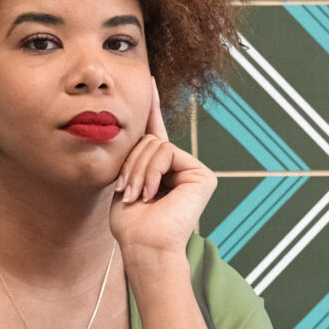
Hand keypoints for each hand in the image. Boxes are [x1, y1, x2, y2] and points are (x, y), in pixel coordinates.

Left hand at [109, 78, 216, 259]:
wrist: (144, 246)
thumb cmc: (131, 225)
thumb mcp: (125, 182)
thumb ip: (132, 157)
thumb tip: (131, 129)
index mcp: (164, 172)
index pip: (156, 135)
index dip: (152, 109)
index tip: (149, 82)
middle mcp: (183, 169)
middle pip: (150, 141)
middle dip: (131, 163)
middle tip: (126, 191)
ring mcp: (195, 172)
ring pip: (156, 145)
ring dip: (138, 170)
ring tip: (136, 196)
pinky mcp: (203, 176)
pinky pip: (167, 152)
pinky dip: (152, 170)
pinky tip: (152, 193)